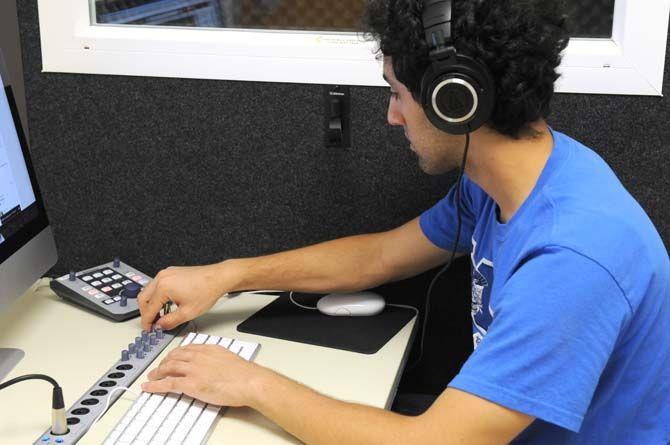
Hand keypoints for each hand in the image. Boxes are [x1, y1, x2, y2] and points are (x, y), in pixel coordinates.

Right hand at [138, 263, 232, 330]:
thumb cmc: (207, 290)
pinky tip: (166, 304)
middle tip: (152, 324)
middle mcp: (162, 277)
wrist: (218, 278)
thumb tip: (160, 326)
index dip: (147, 322)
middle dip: (146, 313)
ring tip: (160, 316)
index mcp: (163, 287)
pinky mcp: (171, 272)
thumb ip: (170, 322)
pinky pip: (156, 285)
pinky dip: (157, 296)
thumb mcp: (188, 313)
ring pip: (148, 291)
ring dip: (151, 304)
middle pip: (144, 298)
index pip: (148, 309)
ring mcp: (166, 273)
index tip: (149, 329)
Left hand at [141, 344, 270, 406]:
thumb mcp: (228, 357)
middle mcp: (198, 356)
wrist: (248, 381)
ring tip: (151, 376)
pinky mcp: (191, 384)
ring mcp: (193, 369)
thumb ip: (217, 357)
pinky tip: (149, 387)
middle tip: (159, 367)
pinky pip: (168, 383)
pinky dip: (155, 385)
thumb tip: (213, 363)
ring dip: (157, 372)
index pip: (185, 348)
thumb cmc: (244, 373)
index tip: (171, 357)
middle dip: (163, 362)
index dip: (175, 353)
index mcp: (207, 348)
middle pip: (174, 356)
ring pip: (168, 367)